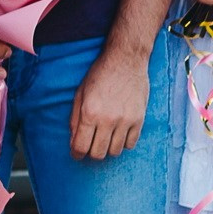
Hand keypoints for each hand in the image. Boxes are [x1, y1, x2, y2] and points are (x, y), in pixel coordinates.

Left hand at [69, 45, 147, 159]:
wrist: (126, 60)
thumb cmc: (100, 74)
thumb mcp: (80, 93)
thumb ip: (75, 119)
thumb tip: (73, 141)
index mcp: (90, 113)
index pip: (80, 147)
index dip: (76, 154)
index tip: (77, 154)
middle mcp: (107, 119)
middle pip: (98, 154)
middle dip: (91, 153)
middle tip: (91, 145)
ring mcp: (125, 120)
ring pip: (115, 151)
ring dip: (107, 148)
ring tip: (105, 138)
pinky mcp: (139, 119)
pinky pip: (130, 144)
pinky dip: (123, 143)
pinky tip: (118, 133)